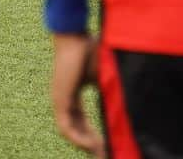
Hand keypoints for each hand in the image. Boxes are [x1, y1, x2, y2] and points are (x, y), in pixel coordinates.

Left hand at [51, 33, 105, 156]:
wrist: (74, 36)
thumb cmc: (89, 49)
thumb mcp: (101, 75)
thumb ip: (109, 90)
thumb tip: (124, 104)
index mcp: (72, 93)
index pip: (81, 121)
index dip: (93, 135)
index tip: (106, 145)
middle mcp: (64, 99)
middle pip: (76, 130)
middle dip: (91, 144)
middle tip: (105, 154)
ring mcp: (59, 100)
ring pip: (70, 132)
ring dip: (86, 145)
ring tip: (102, 153)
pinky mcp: (59, 100)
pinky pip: (66, 127)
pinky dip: (78, 139)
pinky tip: (92, 146)